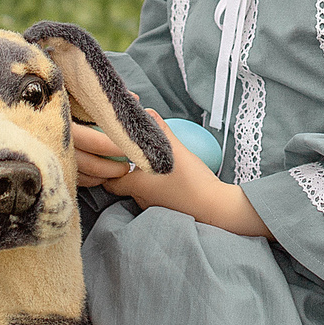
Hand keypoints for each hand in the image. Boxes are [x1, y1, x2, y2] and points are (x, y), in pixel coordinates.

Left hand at [72, 111, 269, 238]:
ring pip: (140, 190)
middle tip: (131, 154)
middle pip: (123, 184)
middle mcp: (140, 199)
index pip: (109, 180)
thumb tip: (148, 113)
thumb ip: (160, 131)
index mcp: (136, 186)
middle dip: (125, 170)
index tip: (112, 155)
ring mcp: (153, 208)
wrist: (216, 209)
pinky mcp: (166, 211)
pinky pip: (155, 196)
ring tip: (151, 163)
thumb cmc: (193, 182)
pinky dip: (156, 185)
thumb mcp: (176, 151)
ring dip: (142, 178)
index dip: (107, 168)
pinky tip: (167, 176)